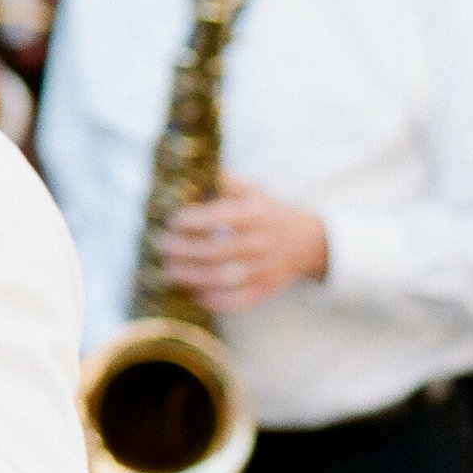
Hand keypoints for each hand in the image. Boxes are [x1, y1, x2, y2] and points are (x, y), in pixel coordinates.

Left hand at [160, 176, 326, 314]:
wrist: (311, 243)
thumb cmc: (271, 214)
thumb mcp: (253, 192)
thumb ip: (225, 182)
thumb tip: (192, 170)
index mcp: (256, 215)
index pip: (220, 218)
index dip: (192, 221)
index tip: (172, 222)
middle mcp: (260, 243)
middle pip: (215, 252)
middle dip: (182, 251)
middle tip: (161, 247)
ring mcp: (264, 269)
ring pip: (221, 279)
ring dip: (190, 277)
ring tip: (169, 271)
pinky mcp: (265, 290)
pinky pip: (236, 302)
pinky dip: (212, 300)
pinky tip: (193, 293)